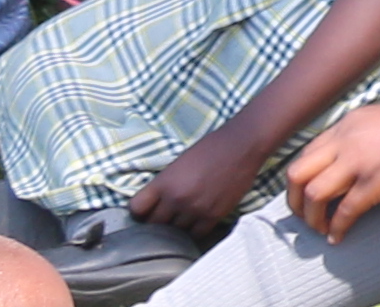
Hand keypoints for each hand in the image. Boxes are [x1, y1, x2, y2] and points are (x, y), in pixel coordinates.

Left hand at [129, 129, 269, 242]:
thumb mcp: (179, 163)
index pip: (136, 209)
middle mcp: (176, 198)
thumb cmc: (210, 148)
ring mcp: (195, 209)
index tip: (145, 211)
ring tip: (184, 219)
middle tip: (166, 218)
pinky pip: (196, 234)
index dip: (139, 212)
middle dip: (157, 222)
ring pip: (175, 232)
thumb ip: (165, 185)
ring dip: (177, 228)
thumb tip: (156, 204)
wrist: (243, 144)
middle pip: (154, 225)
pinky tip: (198, 222)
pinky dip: (195, 231)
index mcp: (163, 182)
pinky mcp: (214, 215)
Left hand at [282, 103, 379, 235]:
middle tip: (305, 217)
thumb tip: (350, 165)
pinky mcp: (378, 180)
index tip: (307, 197)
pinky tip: (339, 238)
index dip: (301, 180)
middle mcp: (347, 139)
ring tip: (321, 229)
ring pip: (313, 194)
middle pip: (297, 173)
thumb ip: (363, 137)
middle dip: (293, 201)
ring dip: (312, 218)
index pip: (306, 153)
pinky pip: (344, 211)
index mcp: (349, 124)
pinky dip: (337, 228)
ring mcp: (361, 160)